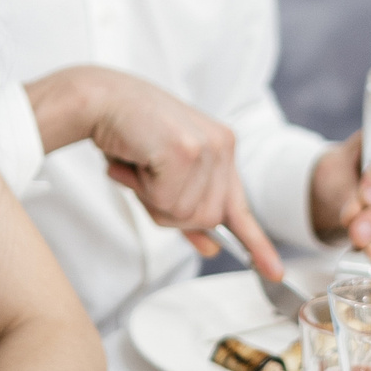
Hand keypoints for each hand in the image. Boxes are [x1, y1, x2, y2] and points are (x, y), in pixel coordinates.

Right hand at [29, 66, 283, 279]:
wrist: (98, 99)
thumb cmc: (127, 134)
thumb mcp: (162, 178)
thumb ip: (186, 211)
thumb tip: (211, 248)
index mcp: (223, 148)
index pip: (240, 206)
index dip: (256, 243)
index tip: (273, 272)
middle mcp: (223, 145)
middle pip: (207, 219)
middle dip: (168, 211)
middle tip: (144, 180)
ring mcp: (207, 147)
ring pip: (185, 213)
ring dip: (151, 199)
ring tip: (137, 166)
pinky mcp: (186, 151)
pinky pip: (166, 201)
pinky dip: (142, 189)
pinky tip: (133, 162)